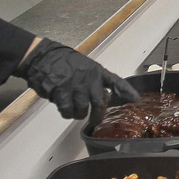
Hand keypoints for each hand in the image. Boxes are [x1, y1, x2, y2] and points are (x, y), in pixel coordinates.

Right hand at [17, 38, 139, 118]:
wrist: (42, 57)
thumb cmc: (64, 62)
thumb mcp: (84, 66)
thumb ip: (95, 81)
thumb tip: (104, 98)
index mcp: (96, 71)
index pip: (116, 81)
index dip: (126, 91)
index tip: (135, 100)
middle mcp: (89, 79)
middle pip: (100, 103)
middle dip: (98, 116)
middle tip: (95, 121)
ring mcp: (75, 86)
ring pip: (83, 110)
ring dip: (79, 114)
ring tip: (74, 110)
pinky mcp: (61, 92)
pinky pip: (67, 111)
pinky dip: (66, 113)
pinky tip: (64, 107)